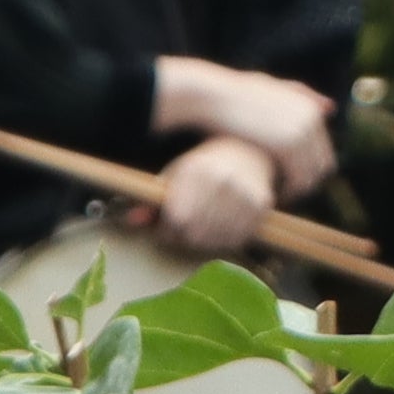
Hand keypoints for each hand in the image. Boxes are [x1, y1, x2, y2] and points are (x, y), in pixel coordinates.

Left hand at [141, 135, 280, 256]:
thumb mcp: (174, 176)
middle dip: (186, 237)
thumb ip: (151, 200)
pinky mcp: (262, 203)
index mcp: (196, 170)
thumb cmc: (203, 167)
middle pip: (195, 233)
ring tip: (206, 225)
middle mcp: (222, 180)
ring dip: (207, 240)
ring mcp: (244, 192)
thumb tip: (132, 220)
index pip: (177, 218)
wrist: (247, 153)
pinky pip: (238, 238)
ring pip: (216, 239)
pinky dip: (228, 239)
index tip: (169, 227)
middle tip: (187, 229)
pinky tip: (224, 225)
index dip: (168, 230)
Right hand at [150, 54, 337, 196]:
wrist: (215, 96)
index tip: (288, 183)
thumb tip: (330, 109)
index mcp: (311, 109)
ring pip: (310, 176)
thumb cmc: (236, 94)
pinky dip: (286, 192)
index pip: (323, 154)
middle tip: (284, 195)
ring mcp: (302, 131)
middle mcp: (313, 118)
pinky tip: (270, 197)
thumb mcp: (273, 87)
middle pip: (321, 167)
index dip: (306, 173)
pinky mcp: (288, 145)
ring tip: (276, 198)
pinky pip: (296, 180)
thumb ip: (302, 95)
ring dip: (296, 191)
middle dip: (304, 183)